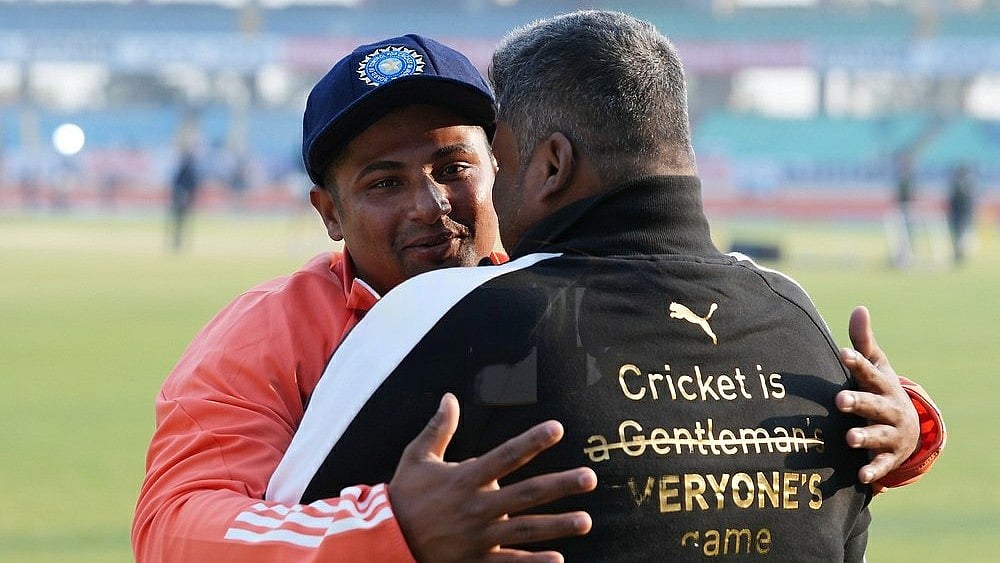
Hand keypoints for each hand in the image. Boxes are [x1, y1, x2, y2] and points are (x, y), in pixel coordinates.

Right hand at [389, 393, 596, 562]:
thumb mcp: (417, 458)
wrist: (386, 541)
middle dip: (560, 485)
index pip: (506, 456)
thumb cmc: (404, 496)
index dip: (532, 441)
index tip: (557, 428)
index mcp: (465, 478)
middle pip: (526, 494)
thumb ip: (438, 428)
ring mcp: (479, 537)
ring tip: (586, 521)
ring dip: (558, 526)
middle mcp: (476, 507)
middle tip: (590, 478)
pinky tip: (558, 561)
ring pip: (525, 530)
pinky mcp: (476, 561)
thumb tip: (449, 397)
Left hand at [836, 306, 919, 484]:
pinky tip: (862, 476)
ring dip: (864, 437)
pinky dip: (873, 471)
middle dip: (857, 402)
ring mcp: (890, 434)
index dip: (857, 362)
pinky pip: (881, 465)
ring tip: (849, 438)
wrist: (909, 429)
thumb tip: (858, 308)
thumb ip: (863, 342)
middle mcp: (888, 409)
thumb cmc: (880, 391)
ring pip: (877, 435)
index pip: (869, 372)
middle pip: (872, 404)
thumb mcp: (876, 368)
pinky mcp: (889, 456)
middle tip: (839, 401)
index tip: (843, 353)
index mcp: (882, 385)